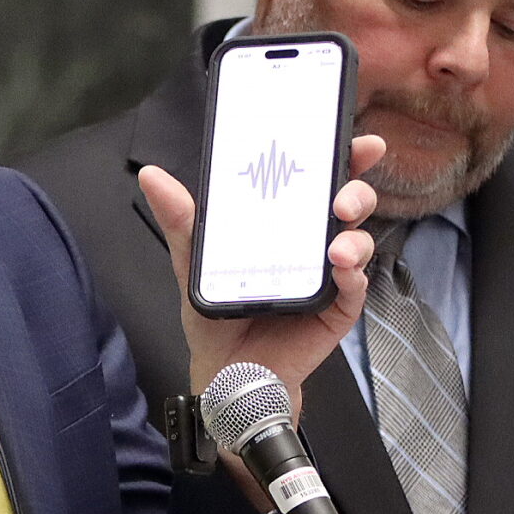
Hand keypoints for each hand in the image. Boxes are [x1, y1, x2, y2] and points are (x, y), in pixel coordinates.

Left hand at [137, 132, 383, 418]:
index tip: (361, 142)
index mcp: (287, 222)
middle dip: (356, 192)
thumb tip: (151, 176)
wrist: (224, 371)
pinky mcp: (337, 309)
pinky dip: (353, 276)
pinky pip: (355, 288)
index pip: (319, 181)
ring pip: (358, 243)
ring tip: (337, 245)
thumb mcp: (194, 260)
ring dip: (356, 238)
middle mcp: (313, 243)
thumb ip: (180, 218)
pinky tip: (342, 270)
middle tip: (341, 198)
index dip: (344, 157)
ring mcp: (329, 275)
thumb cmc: (216, 314)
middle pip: (350, 204)